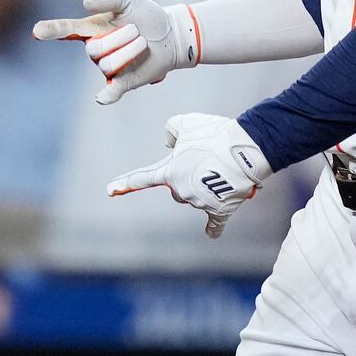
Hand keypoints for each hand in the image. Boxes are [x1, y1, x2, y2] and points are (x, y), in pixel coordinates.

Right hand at [33, 0, 198, 102]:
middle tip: (136, 31)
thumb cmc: (146, 15)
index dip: (51, 30)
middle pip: (93, 50)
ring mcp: (108, 68)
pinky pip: (110, 92)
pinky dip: (106, 96)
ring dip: (131, 51)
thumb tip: (86, 3)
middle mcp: (96, 50)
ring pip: (109, 65)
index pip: (66, 30)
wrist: (172, 34)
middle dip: (120, 37)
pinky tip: (101, 98)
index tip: (37, 32)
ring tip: (143, 44)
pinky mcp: (123, 82)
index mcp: (92, 29)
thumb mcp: (128, 0)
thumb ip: (107, 1)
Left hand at [105, 113, 272, 238]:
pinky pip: (214, 224)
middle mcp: (181, 191)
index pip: (141, 178)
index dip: (124, 183)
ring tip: (222, 169)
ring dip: (205, 187)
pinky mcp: (220, 211)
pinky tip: (210, 232)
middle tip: (206, 160)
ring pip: (196, 198)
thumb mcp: (185, 123)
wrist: (245, 149)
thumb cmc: (215, 134)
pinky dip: (213, 227)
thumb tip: (169, 143)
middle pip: (177, 189)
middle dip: (186, 177)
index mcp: (169, 173)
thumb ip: (171, 130)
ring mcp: (200, 203)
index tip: (109, 190)